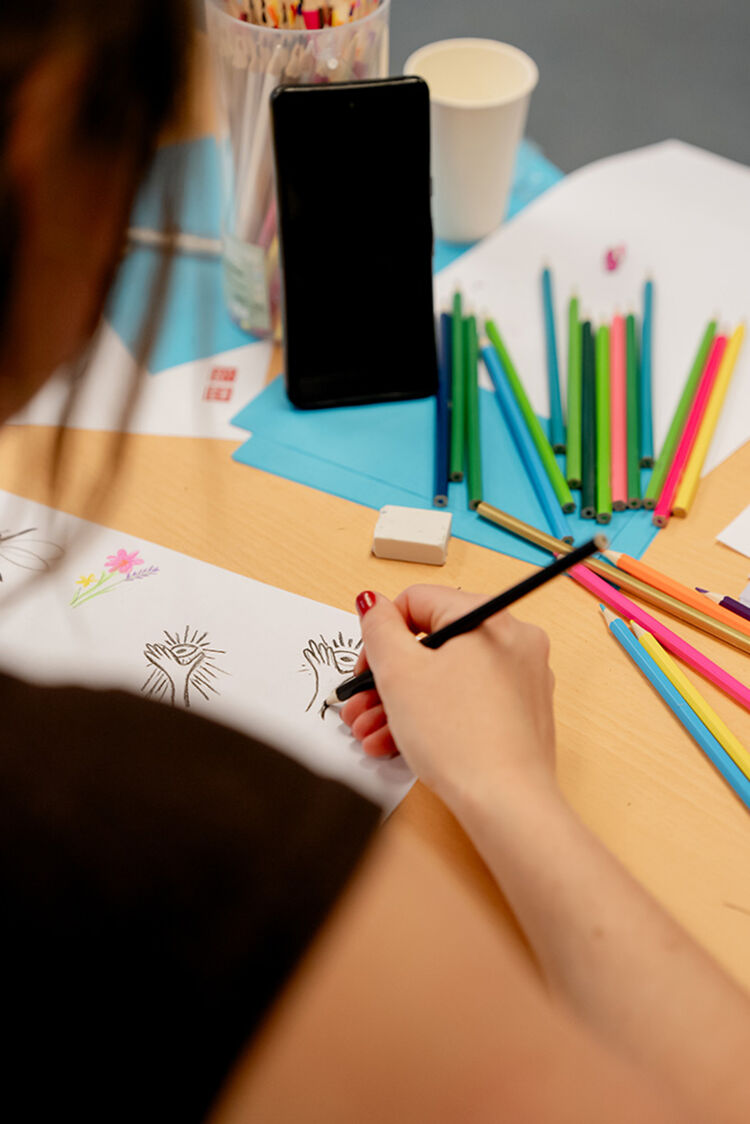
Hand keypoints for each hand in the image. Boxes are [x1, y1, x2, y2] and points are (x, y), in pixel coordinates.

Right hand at [340, 587, 557, 813]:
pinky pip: (467, 700)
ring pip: (447, 676)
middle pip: (433, 644)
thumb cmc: (460, 739)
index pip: (419, 601)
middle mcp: (514, 641)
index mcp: (489, 618)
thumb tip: (372, 603)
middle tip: (362, 705)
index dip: (381, 633)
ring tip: (373, 733)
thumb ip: (379, 628)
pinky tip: (401, 742)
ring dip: (404, 701)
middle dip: (388, 677)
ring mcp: (522, 678)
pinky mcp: (521, 712)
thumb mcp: (399, 673)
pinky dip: (434, 715)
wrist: (506, 804)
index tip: (366, 667)